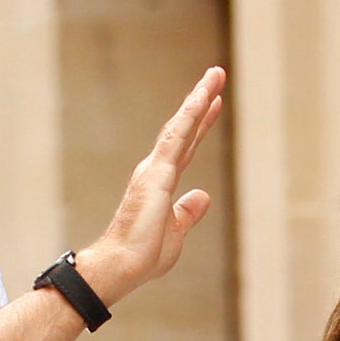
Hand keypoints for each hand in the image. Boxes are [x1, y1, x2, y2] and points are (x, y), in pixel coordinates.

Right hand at [74, 69, 225, 303]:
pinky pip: (178, 137)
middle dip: (200, 102)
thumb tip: (202, 195)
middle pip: (184, 129)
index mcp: (161, 184)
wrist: (123, 265)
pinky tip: (204, 97)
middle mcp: (156, 170)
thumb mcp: (176, 231)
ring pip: (181, 125)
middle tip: (216, 75)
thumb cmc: (143, 255)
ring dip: (199, 98)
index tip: (214, 104)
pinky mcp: (157, 174)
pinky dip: (191, 115)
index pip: (186, 147)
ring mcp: (155, 169)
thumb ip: (188, 212)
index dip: (201, 125)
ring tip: (216, 74)